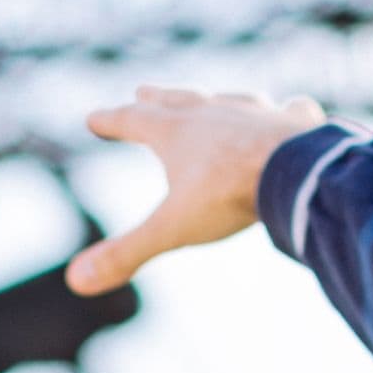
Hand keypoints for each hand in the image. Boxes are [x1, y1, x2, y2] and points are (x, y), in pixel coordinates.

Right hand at [64, 87, 324, 294]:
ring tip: (210, 99)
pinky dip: (285, 109)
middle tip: (143, 91)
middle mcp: (211, 113)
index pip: (131, 121)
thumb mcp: (171, 229)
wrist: (295, 171)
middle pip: (176, 101)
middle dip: (156, 100)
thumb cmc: (228, 196)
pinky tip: (292, 106)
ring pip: (227, 100)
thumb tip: (77, 281)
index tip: (92, 118)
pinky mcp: (294, 121)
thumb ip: (126, 253)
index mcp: (174, 132)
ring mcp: (255, 112)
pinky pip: (289, 109)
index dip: (109, 121)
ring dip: (214, 100)